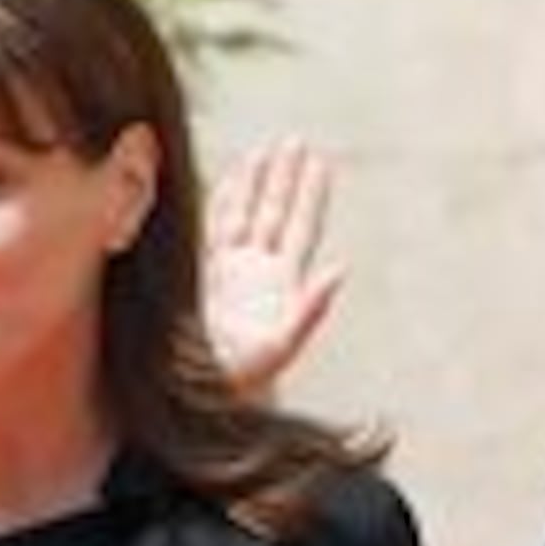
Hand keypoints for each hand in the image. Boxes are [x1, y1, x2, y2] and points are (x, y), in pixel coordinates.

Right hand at [200, 136, 344, 395]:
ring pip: (245, 218)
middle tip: (295, 140)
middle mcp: (257, 276)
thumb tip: (342, 268)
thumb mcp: (280, 350)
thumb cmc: (239, 386)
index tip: (318, 160)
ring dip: (255, 185)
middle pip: (276, 214)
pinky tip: (225, 182)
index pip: (299, 227)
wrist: (202, 404)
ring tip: (264, 151)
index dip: (310, 194)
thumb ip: (311, 309)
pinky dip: (219, 205)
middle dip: (285, 178)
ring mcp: (230, 276)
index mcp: (279, 285)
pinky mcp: (202, 280)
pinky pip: (212, 233)